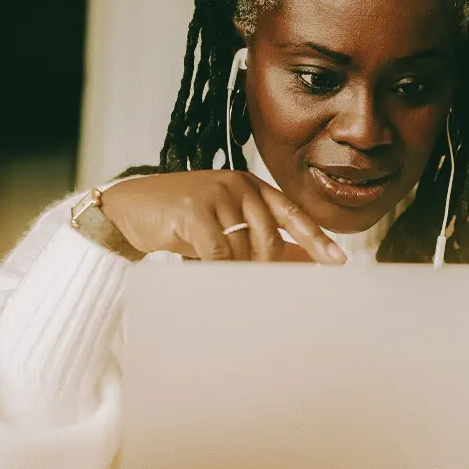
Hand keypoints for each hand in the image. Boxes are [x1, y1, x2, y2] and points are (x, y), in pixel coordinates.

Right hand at [101, 171, 345, 263]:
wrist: (129, 208)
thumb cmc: (181, 219)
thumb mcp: (225, 223)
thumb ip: (258, 236)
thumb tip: (301, 261)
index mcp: (250, 185)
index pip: (293, 212)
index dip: (316, 238)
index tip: (339, 261)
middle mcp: (238, 184)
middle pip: (271, 237)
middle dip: (266, 266)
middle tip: (254, 284)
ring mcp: (216, 194)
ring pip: (245, 248)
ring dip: (233, 268)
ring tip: (213, 267)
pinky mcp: (194, 211)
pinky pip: (219, 253)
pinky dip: (215, 268)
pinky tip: (203, 268)